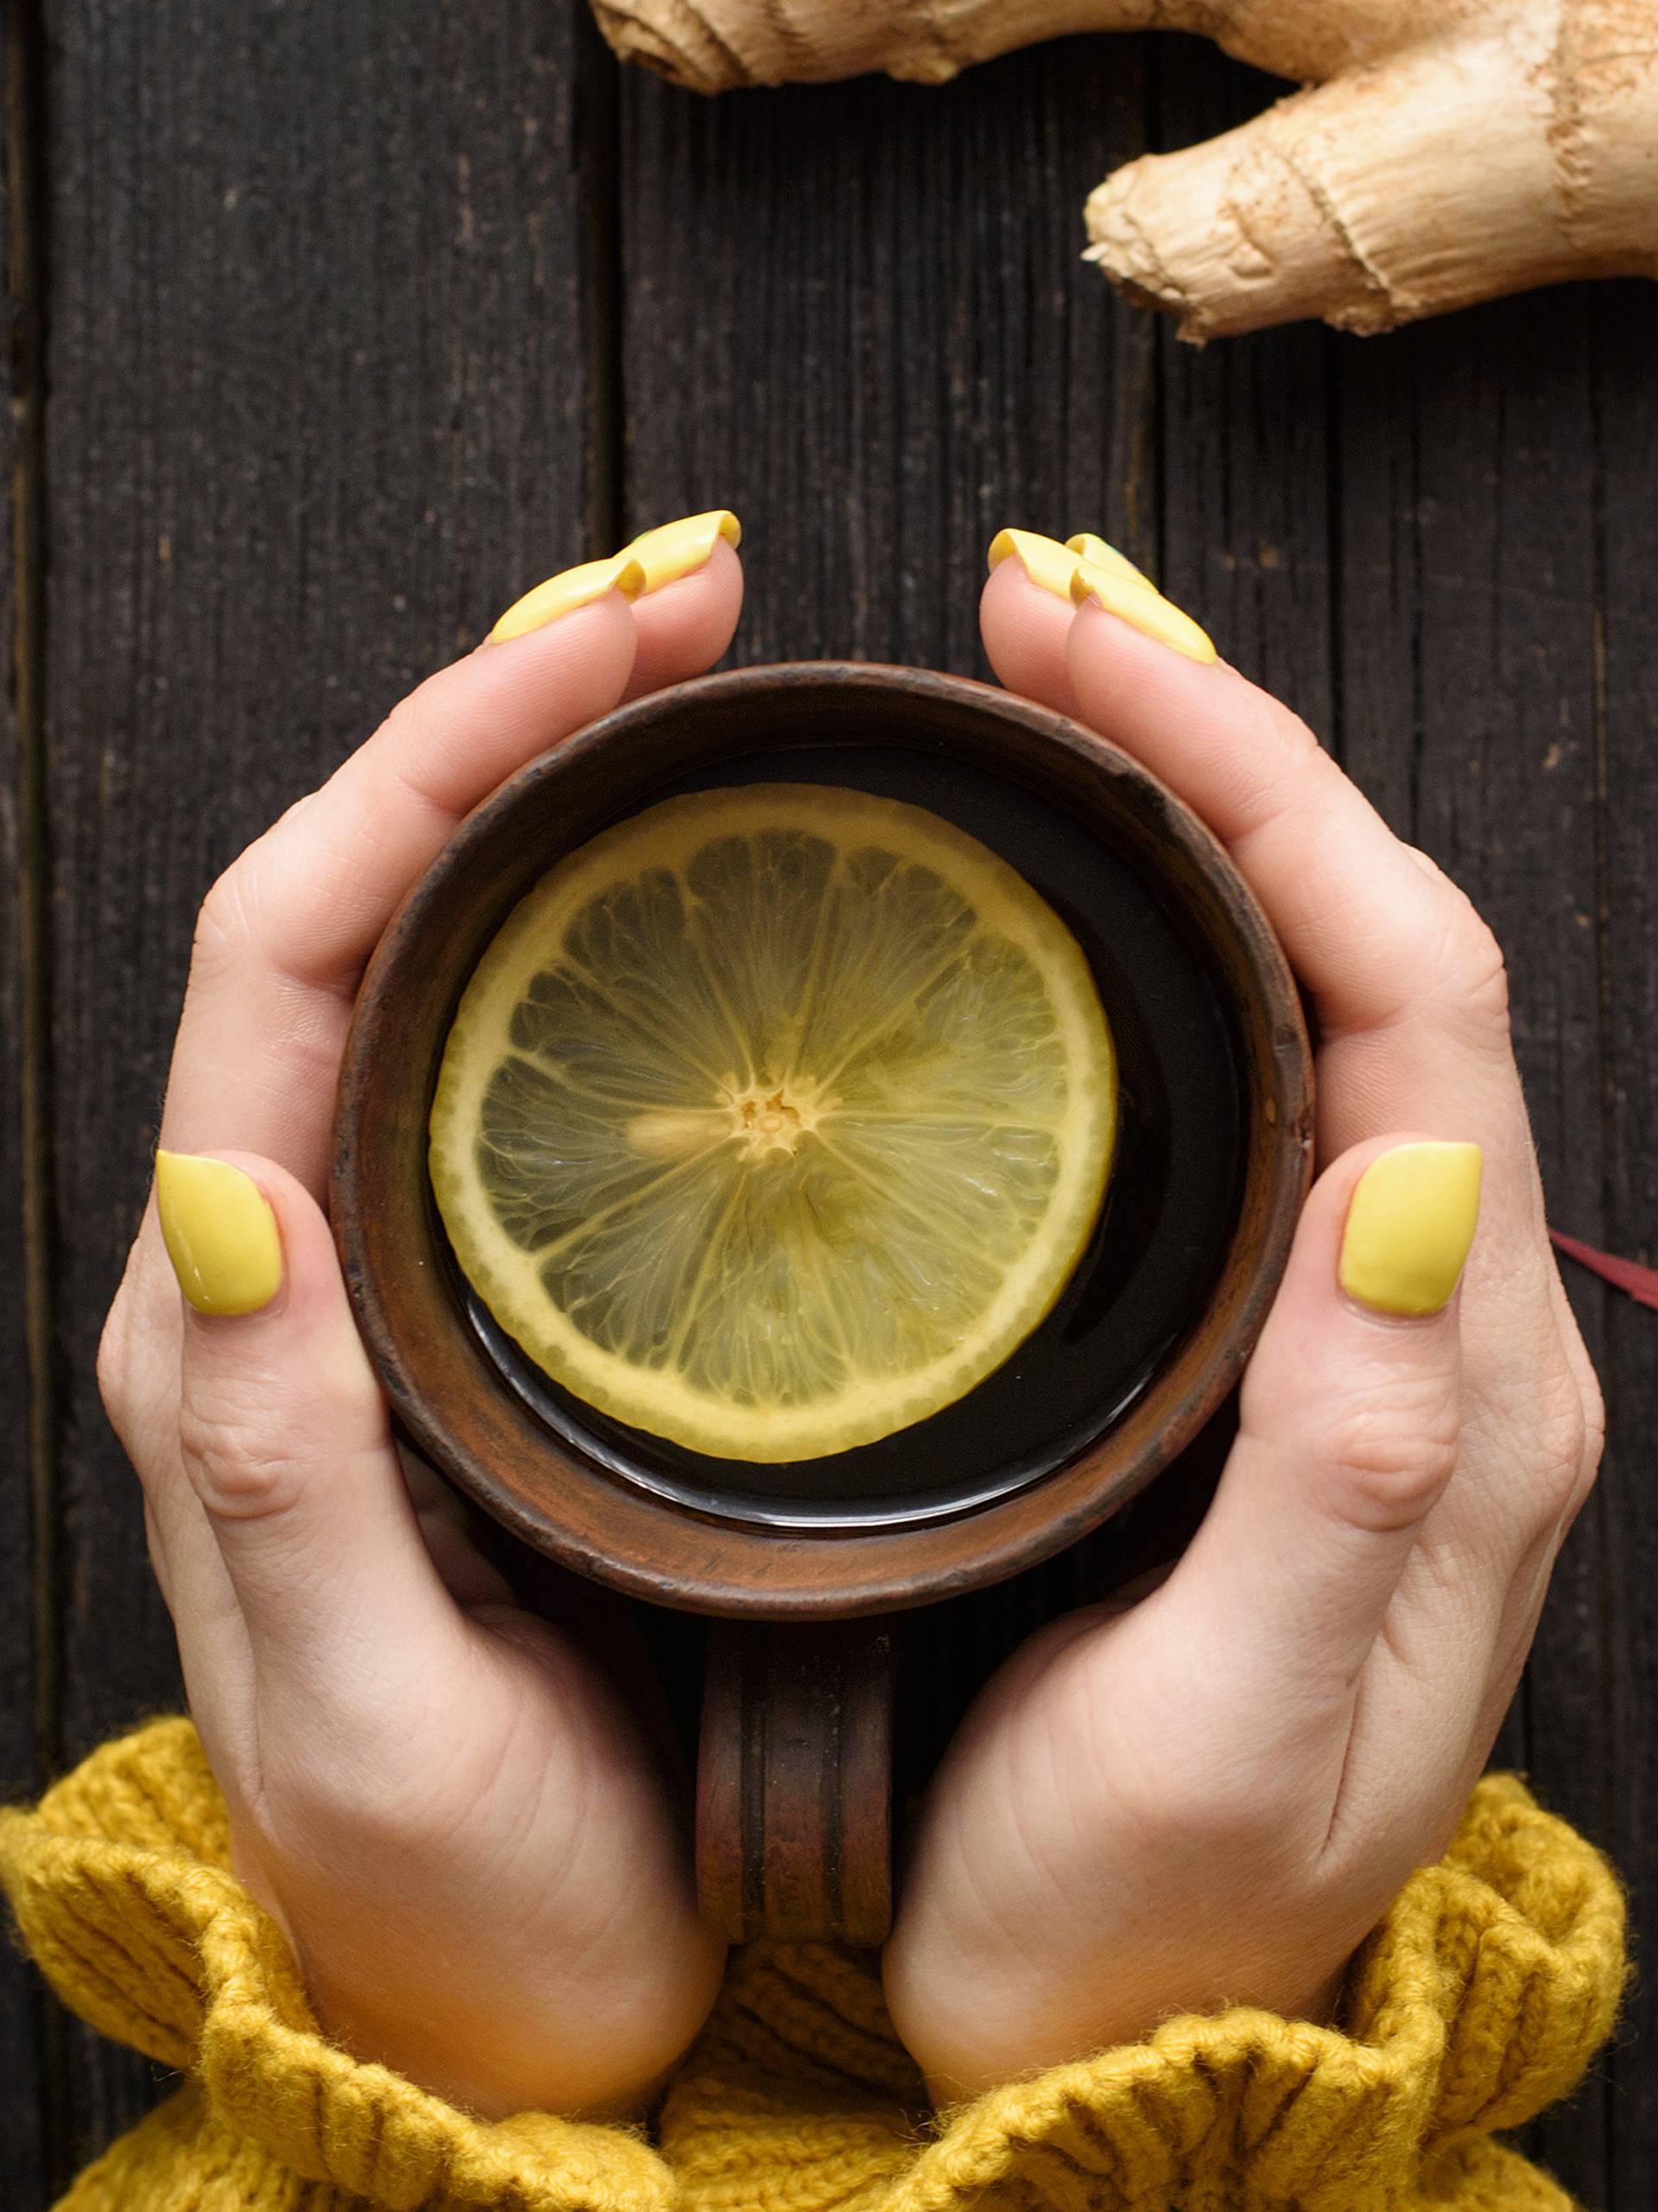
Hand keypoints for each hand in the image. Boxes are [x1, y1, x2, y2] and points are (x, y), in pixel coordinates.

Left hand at [97, 527, 742, 2121]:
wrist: (510, 2034)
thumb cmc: (447, 1910)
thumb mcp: (362, 1720)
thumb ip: (277, 1460)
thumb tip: (224, 1173)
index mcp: (234, 1314)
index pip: (299, 934)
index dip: (446, 751)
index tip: (622, 640)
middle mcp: (287, 1255)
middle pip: (365, 889)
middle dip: (512, 702)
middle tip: (693, 595)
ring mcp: (388, 1268)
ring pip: (440, 945)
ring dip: (555, 781)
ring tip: (702, 677)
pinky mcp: (487, 1312)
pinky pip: (519, 1052)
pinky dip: (609, 920)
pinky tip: (718, 888)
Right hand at [883, 538, 1602, 2099]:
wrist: (1102, 2044)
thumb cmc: (1132, 1919)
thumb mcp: (1232, 1740)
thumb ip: (1347, 1475)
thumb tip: (1417, 1167)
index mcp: (1460, 1381)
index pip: (1403, 985)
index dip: (1254, 781)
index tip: (1078, 654)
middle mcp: (1440, 1318)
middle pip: (1369, 938)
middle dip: (1216, 734)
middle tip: (1033, 612)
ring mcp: (1362, 1319)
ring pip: (1315, 982)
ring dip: (1192, 803)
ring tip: (1042, 687)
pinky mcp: (1272, 1339)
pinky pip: (1249, 1066)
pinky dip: (1155, 923)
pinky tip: (1052, 882)